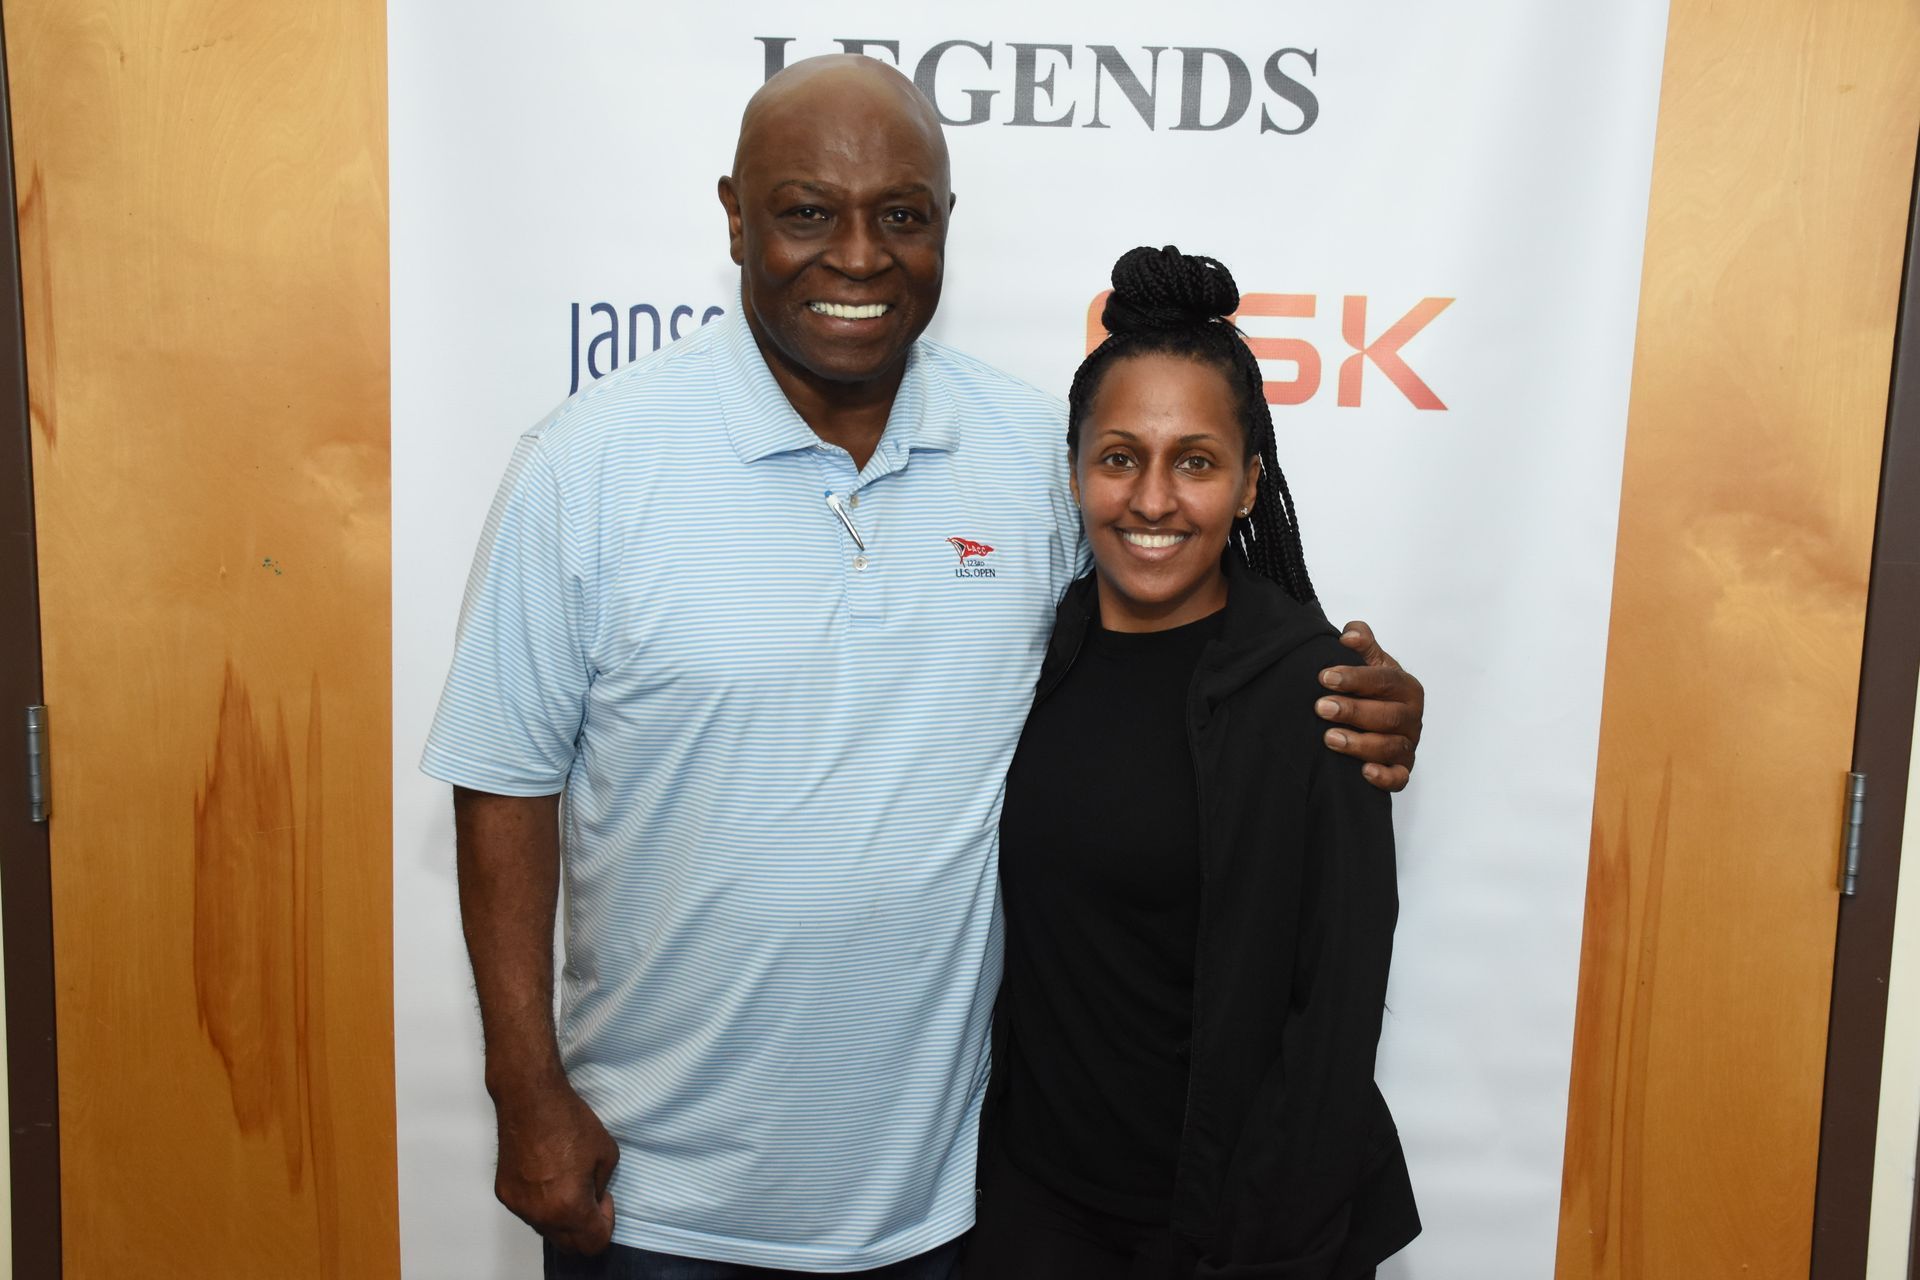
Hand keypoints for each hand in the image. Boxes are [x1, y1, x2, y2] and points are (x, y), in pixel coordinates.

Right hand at [493, 1077, 619, 1255]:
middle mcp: (541, 1214)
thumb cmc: (570, 1121)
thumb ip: (600, 1187)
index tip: (605, 1200)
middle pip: (569, 1245)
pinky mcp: (505, 1193)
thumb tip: (593, 1198)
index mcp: (570, 1206)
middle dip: (585, 1228)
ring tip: (568, 1183)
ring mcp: (519, 1206)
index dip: (606, 1224)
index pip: (594, 1243)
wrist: (529, 1099)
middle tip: (591, 1198)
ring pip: (547, 1229)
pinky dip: (542, 1204)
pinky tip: (547, 1175)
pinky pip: (529, 1211)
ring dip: (562, 1217)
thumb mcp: (606, 1154)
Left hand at [1316, 620, 1422, 792]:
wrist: (1379, 714)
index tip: (1325, 677)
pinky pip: (1399, 778)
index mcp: (1407, 687)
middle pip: (1388, 716)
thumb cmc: (1372, 688)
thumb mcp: (1369, 662)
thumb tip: (1349, 634)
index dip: (1355, 678)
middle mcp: (1412, 716)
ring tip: (1329, 738)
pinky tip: (1364, 772)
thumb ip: (1362, 643)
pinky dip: (1384, 777)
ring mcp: (1408, 744)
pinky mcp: (1402, 769)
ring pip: (1390, 747)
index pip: (1384, 681)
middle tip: (1321, 707)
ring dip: (1360, 744)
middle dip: (1353, 711)